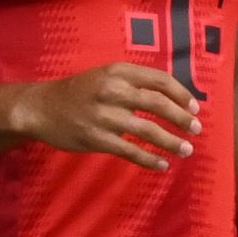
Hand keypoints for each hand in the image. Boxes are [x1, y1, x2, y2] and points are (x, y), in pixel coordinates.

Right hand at [9, 62, 201, 170]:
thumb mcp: (106, 75)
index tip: (196, 107)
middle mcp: (113, 90)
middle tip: (197, 130)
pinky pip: (131, 151)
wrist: (40, 107)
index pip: (160, 80)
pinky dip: (150, 160)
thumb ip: (135, 82)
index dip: (182, 94)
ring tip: (187, 150)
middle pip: (159, 104)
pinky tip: (163, 165)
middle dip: (182, 119)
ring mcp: (104, 115)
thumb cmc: (80, 92)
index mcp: (118, 71)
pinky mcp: (96, 138)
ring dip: (172, 142)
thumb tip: (173, 98)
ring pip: (148, 130)